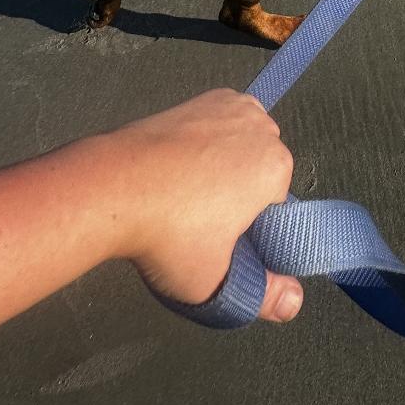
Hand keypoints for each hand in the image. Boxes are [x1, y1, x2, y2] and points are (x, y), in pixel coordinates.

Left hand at [106, 89, 301, 319]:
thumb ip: (263, 296)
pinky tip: (180, 166)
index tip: (223, 242)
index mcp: (275, 168)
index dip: (253, 228)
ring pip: (244, 146)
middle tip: (202, 222)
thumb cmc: (168, 236)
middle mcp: (260, 128)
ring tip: (188, 195)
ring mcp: (228, 106)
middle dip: (242, 194)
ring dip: (228, 165)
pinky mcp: (198, 99)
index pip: (279, 207)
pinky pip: (220, 125)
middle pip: (263, 172)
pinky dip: (208, 142)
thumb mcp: (216, 281)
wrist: (110, 187)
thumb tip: (293, 305)